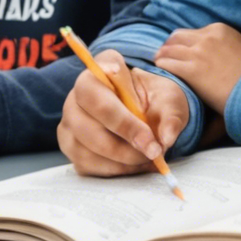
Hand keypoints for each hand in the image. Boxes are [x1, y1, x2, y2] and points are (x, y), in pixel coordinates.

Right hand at [57, 51, 189, 176]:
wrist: (147, 112)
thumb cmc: (155, 99)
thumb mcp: (170, 100)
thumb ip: (171, 116)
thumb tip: (165, 139)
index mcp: (100, 70)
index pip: (96, 86)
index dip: (115, 100)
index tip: (140, 111)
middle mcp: (77, 94)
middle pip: (88, 122)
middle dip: (124, 140)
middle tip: (153, 150)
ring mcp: (70, 121)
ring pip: (85, 147)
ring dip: (120, 159)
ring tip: (147, 157)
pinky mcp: (70, 146)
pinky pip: (86, 164)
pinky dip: (114, 169)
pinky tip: (135, 164)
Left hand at [155, 23, 240, 115]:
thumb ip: (225, 46)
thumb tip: (218, 55)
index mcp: (219, 29)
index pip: (191, 32)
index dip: (184, 43)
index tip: (181, 52)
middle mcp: (206, 37)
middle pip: (176, 37)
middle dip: (170, 47)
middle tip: (167, 57)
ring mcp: (198, 53)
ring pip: (167, 49)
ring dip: (163, 57)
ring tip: (161, 65)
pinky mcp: (191, 70)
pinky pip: (166, 63)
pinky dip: (162, 67)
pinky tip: (162, 73)